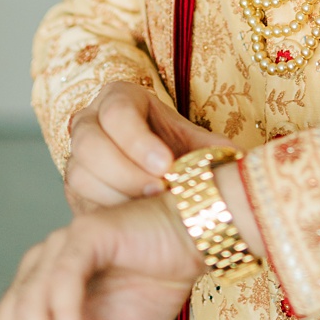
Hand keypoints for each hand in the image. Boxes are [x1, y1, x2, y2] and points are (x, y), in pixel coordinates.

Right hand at [65, 80, 235, 210]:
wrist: (171, 188)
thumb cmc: (188, 161)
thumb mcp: (207, 150)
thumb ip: (220, 152)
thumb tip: (244, 162)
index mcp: (121, 98)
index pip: (117, 111)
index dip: (137, 139)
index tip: (166, 165)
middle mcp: (91, 121)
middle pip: (88, 141)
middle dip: (124, 171)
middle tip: (159, 191)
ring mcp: (78, 156)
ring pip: (79, 174)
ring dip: (115, 195)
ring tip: (151, 210)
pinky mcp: (75, 189)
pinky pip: (80, 202)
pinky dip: (106, 214)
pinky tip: (134, 221)